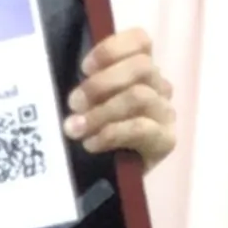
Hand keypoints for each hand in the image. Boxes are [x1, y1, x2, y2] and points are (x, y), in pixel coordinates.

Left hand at [64, 29, 175, 170]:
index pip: (140, 42)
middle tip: (73, 103)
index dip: (112, 49)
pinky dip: (111, 133)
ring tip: (76, 129)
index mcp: (140, 71)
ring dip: (102, 111)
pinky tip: (92, 144)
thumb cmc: (88, 138)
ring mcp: (164, 113)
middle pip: (141, 66)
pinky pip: (141, 128)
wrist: (100, 186)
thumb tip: (63, 83)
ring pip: (139, 96)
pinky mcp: (165, 140)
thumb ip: (82, 91)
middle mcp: (158, 87)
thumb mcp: (82, 108)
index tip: (84, 67)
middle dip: (101, 84)